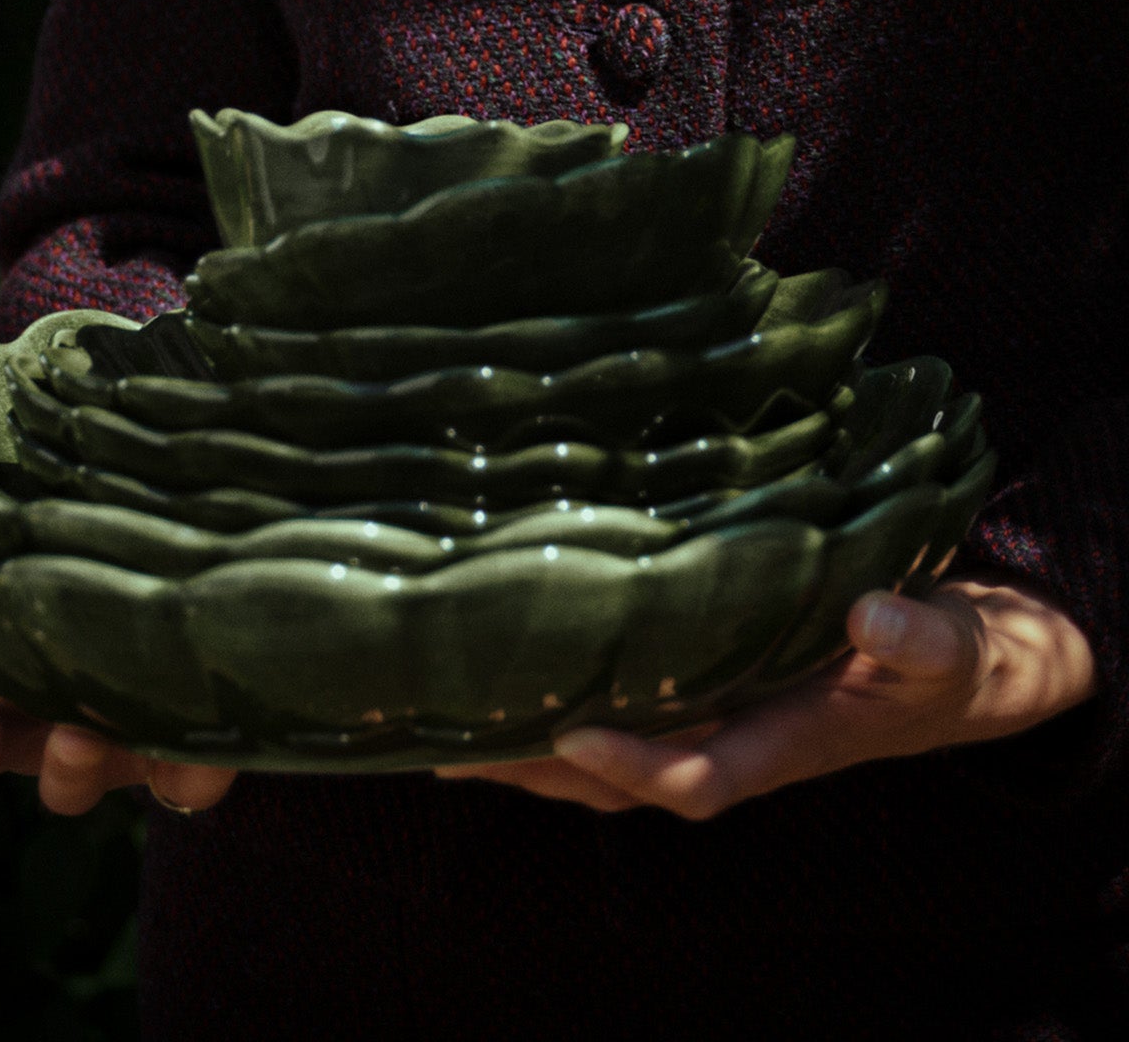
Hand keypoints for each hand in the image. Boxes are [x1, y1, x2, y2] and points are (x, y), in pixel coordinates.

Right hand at [0, 541, 235, 816]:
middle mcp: (59, 711)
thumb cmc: (135, 559)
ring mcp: (124, 739)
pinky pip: (191, 782)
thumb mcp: (60, 537)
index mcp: (18, 663)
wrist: (258, 602)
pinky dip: (185, 774)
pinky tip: (185, 753)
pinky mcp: (200, 756)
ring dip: (67, 764)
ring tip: (78, 733)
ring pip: (74, 779)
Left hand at [434, 578, 1098, 817]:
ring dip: (525, 742)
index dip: (632, 763)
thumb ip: (918, 638)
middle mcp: (735, 739)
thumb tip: (870, 618)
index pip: (696, 774)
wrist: (958, 667)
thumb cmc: (949, 657)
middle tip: (445, 737)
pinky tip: (496, 677)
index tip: (569, 728)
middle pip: (617, 777)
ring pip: (603, 750)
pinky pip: (618, 708)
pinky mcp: (702, 685)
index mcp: (787, 741)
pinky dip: (557, 700)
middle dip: (535, 765)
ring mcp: (713, 718)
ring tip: (437, 717)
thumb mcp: (952, 645)